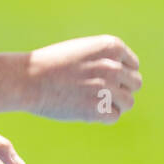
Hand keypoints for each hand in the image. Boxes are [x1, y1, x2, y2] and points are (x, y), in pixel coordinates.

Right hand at [26, 35, 141, 121]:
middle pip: (135, 83)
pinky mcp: (97, 110)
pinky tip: (86, 109)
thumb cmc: (53, 63)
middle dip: (121, 88)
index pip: (133, 65)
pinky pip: (113, 116)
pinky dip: (103, 116)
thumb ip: (106, 59)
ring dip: (114, 104)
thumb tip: (126, 76)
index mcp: (111, 46)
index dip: (120, 73)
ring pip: (128, 102)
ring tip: (94, 101)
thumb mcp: (83, 49)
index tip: (102, 77)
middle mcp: (113, 66)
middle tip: (99, 92)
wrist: (28, 78)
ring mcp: (106, 88)